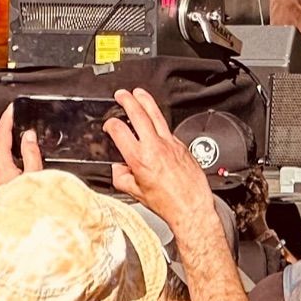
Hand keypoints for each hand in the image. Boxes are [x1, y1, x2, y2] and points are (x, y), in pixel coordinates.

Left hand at [0, 106, 42, 204]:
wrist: (4, 232)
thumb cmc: (20, 208)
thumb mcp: (34, 177)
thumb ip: (31, 153)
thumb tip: (28, 137)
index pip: (1, 132)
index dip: (7, 118)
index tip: (10, 110)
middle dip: (7, 149)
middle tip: (22, 161)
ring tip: (14, 179)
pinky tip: (3, 188)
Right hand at [107, 87, 213, 228]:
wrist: (191, 207)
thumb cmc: (167, 203)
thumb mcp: (136, 193)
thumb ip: (122, 178)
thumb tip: (118, 169)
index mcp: (139, 158)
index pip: (120, 131)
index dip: (111, 125)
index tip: (109, 125)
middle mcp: (155, 147)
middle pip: (139, 114)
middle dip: (128, 100)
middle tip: (122, 94)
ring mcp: (171, 144)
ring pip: (157, 115)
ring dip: (146, 101)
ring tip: (139, 93)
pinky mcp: (182, 145)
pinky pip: (168, 129)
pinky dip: (159, 122)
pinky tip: (156, 122)